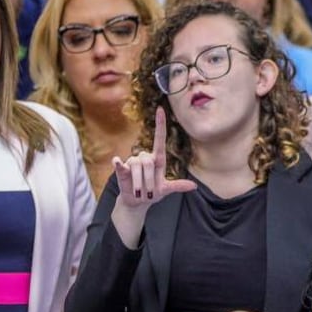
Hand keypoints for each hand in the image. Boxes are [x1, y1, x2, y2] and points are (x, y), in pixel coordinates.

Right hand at [110, 107, 194, 246]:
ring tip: (141, 194)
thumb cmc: (154, 193)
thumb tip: (193, 186)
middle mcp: (145, 158)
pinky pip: (120, 164)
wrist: (138, 202)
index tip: (160, 109)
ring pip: (136, 165)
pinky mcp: (122, 169)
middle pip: (148, 162)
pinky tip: (117, 163)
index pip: (159, 139)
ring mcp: (132, 162)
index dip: (160, 125)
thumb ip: (178, 186)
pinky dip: (119, 164)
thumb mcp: (166, 190)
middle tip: (150, 194)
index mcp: (157, 160)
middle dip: (150, 181)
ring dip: (139, 183)